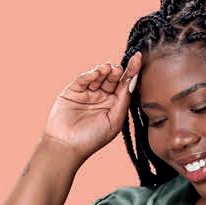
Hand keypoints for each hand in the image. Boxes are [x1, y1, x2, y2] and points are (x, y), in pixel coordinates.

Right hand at [40, 51, 142, 167]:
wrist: (67, 146)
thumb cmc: (93, 138)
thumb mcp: (114, 121)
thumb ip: (123, 101)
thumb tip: (132, 81)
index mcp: (114, 104)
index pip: (125, 84)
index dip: (132, 71)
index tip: (138, 58)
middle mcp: (102, 96)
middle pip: (112, 78)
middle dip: (117, 71)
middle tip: (118, 69)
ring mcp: (87, 93)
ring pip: (98, 76)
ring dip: (104, 70)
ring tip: (108, 69)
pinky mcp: (73, 91)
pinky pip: (83, 79)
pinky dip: (89, 75)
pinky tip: (95, 74)